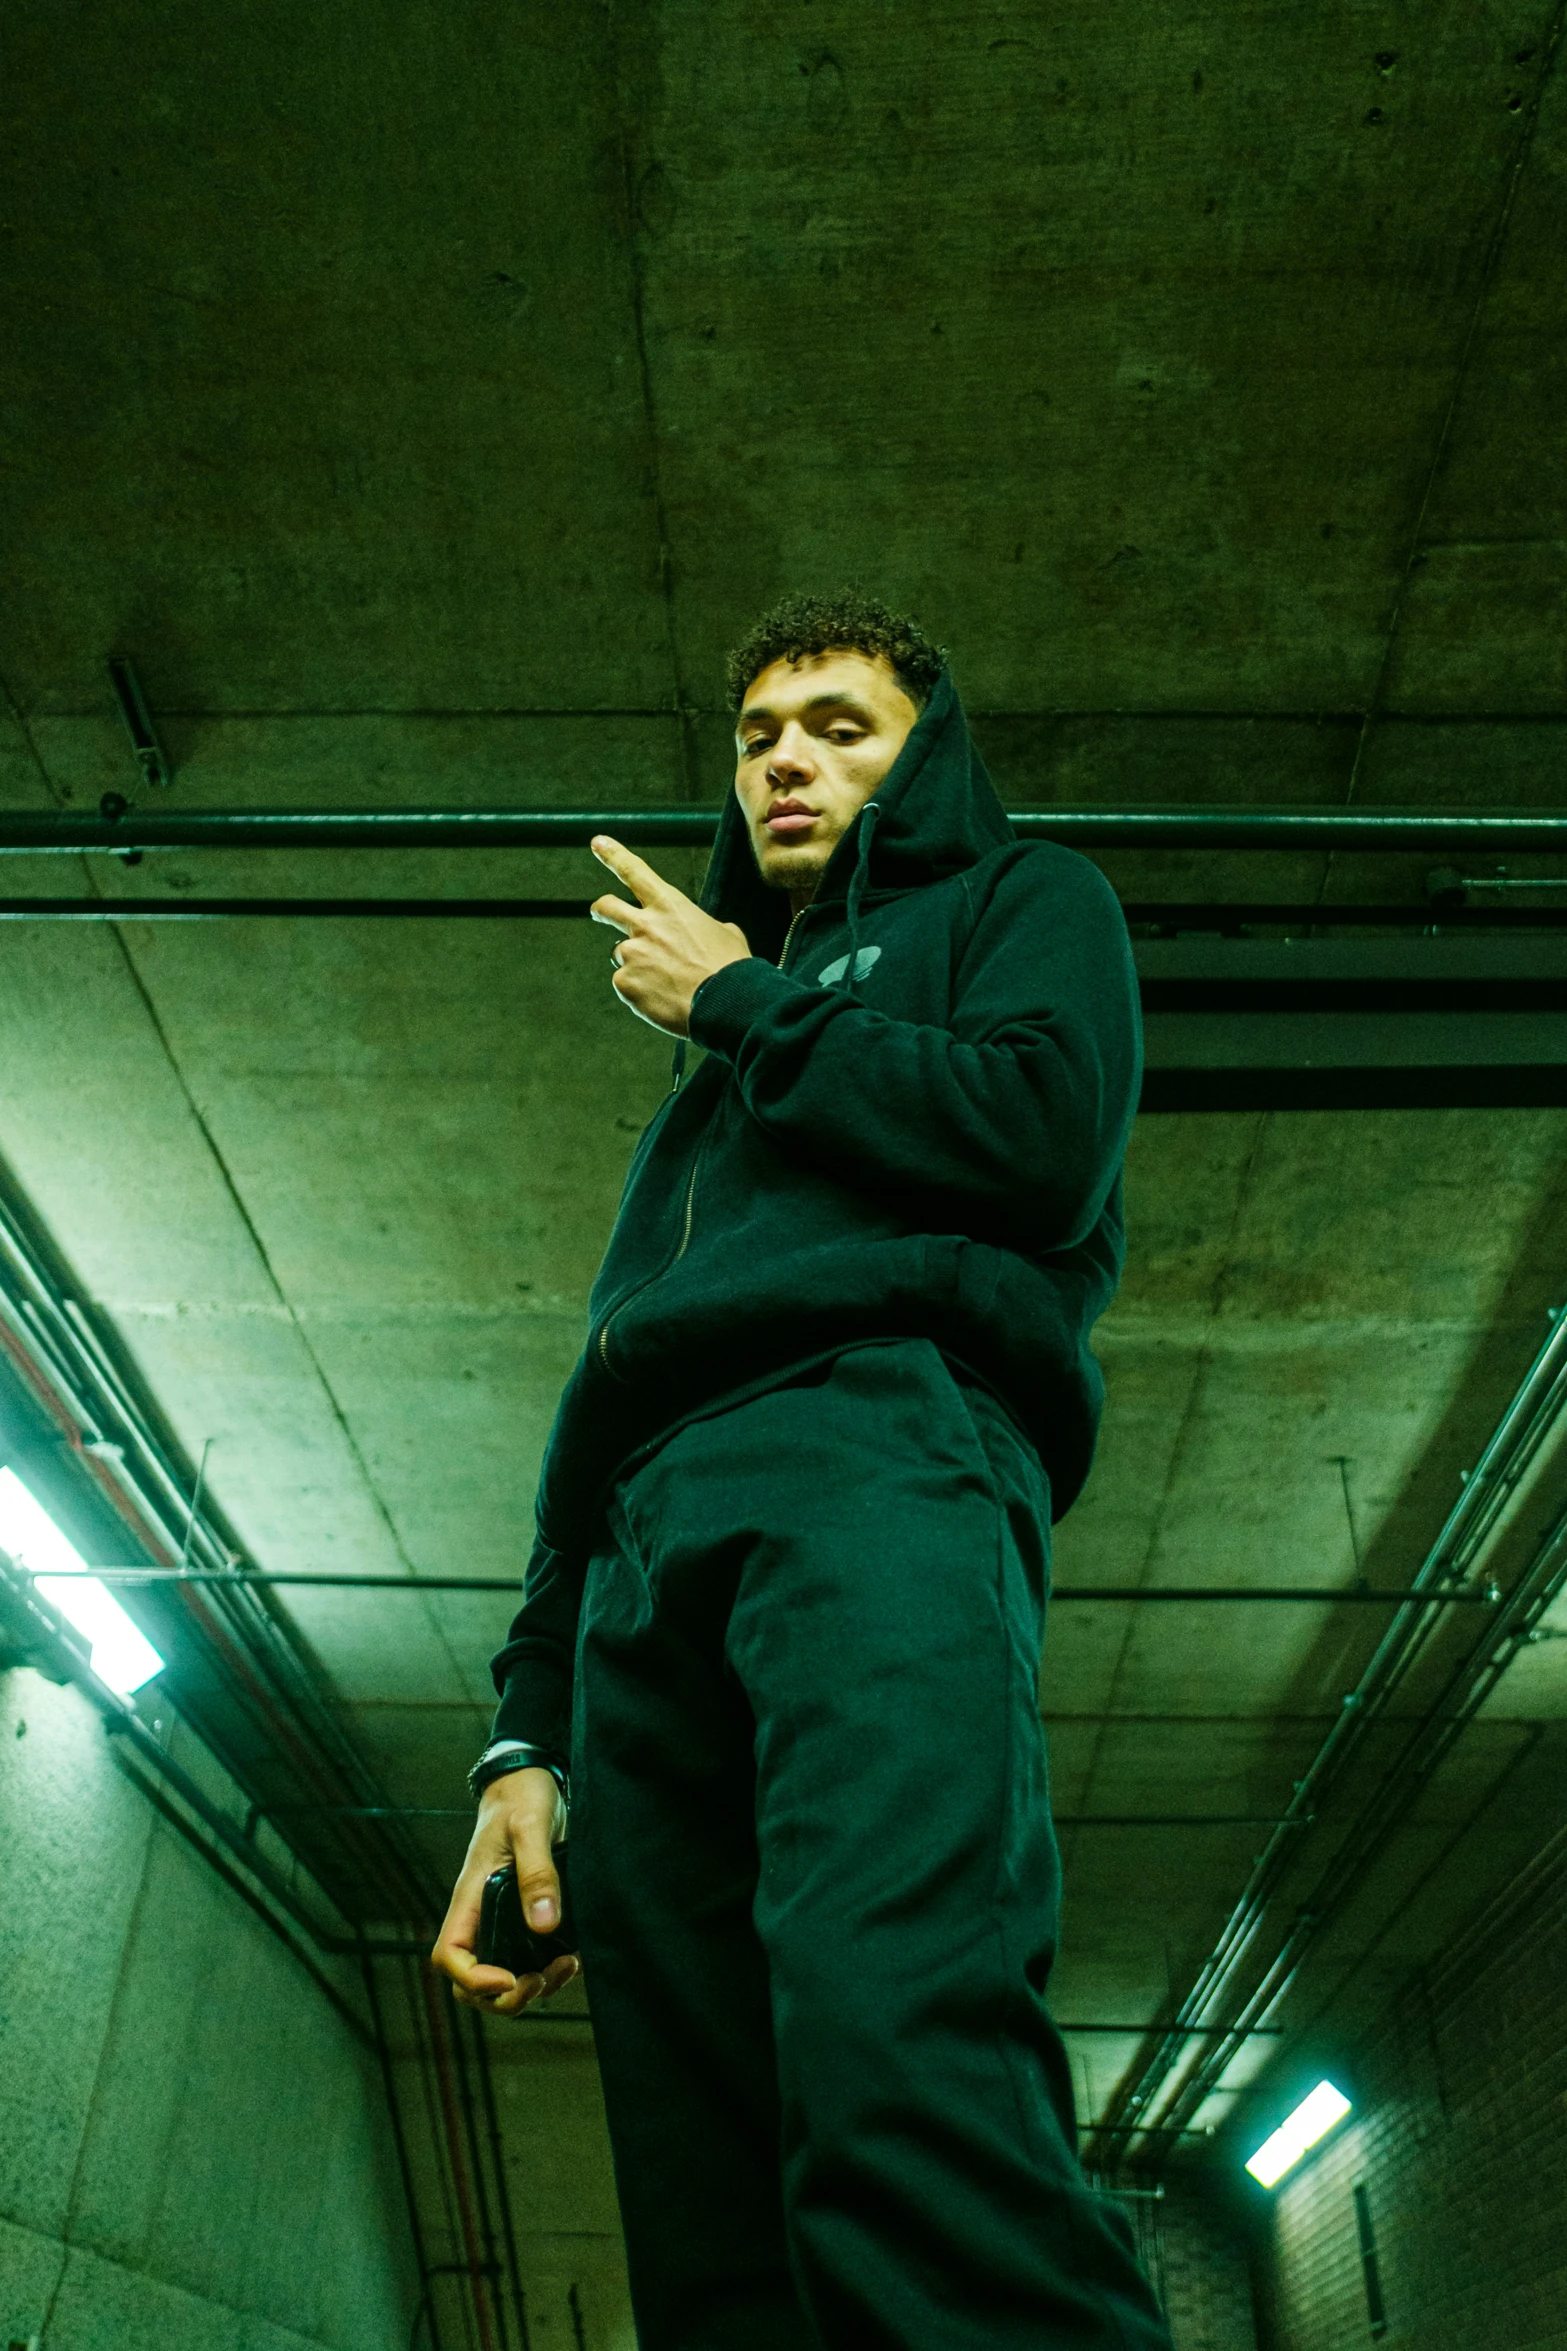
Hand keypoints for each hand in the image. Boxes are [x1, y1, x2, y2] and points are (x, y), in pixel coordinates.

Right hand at [430, 1767, 578, 2017]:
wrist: (534, 1777)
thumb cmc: (522, 1796)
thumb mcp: (530, 1827)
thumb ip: (537, 1872)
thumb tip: (544, 1925)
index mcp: (470, 1897)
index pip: (450, 1955)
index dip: (473, 1979)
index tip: (509, 1979)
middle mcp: (483, 1914)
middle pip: (472, 1980)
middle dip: (505, 1996)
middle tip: (542, 1981)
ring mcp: (504, 1918)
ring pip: (504, 1976)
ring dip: (532, 1987)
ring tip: (567, 1966)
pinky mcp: (528, 1914)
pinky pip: (530, 1958)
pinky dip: (549, 1969)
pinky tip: (573, 1955)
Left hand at [590, 835, 749, 1035]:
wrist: (725, 1003)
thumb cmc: (730, 968)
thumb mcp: (726, 934)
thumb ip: (704, 928)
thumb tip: (705, 934)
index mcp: (670, 906)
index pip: (634, 871)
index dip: (613, 854)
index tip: (598, 842)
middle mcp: (644, 926)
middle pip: (607, 908)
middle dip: (601, 910)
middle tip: (599, 914)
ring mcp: (631, 955)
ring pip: (622, 956)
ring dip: (637, 965)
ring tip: (665, 981)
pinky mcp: (625, 984)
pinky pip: (626, 986)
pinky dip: (640, 992)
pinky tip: (663, 998)